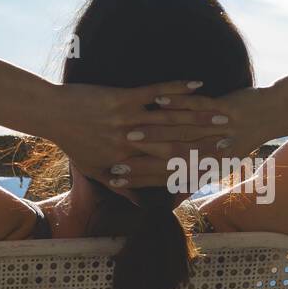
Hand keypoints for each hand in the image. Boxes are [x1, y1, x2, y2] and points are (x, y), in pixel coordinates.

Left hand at [45, 80, 231, 187]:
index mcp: (126, 161)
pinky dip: (177, 88)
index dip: (193, 167)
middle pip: (174, 145)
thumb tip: (138, 205)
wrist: (53, 115)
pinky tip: (197, 83)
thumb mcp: (94, 170)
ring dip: (199, 116)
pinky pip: (155, 93)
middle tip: (234, 140)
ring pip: (169, 120)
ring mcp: (127, 121)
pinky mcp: (122, 99)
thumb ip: (121, 187)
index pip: (165, 168)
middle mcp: (129, 144)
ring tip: (225, 114)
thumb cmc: (73, 143)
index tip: (218, 167)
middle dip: (205, 142)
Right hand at [104, 87, 271, 189]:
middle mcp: (211, 156)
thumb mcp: (214, 164)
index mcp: (205, 170)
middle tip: (113, 162)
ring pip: (181, 136)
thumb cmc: (236, 139)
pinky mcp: (224, 111)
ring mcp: (217, 133)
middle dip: (140, 162)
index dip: (139, 179)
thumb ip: (188, 179)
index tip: (114, 179)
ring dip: (154, 134)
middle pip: (170, 161)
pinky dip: (179, 103)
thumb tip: (167, 197)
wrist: (270, 115)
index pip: (165, 177)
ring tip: (128, 132)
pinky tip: (158, 100)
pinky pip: (198, 107)